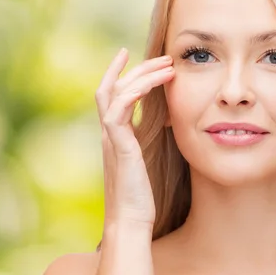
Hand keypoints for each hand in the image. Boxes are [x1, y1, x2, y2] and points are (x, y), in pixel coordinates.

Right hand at [95, 48, 174, 226]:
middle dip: (136, 68)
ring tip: (167, 67)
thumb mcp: (144, 162)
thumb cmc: (140, 197)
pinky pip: (118, 111)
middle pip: (112, 87)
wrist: (130, 222)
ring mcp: (111, 139)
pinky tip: (152, 85)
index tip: (129, 52)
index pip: (110, 94)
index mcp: (114, 135)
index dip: (118, 71)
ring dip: (141, 76)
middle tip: (163, 57)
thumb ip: (145, 141)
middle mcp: (108, 133)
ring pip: (115, 94)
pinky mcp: (119, 147)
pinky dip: (133, 93)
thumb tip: (162, 124)